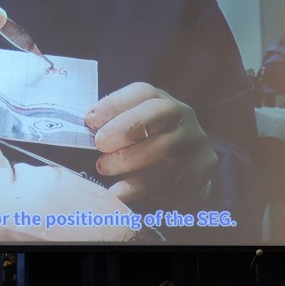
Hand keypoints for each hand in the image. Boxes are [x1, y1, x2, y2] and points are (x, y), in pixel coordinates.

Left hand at [86, 82, 217, 207]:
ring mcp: (194, 143)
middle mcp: (183, 117)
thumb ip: (114, 124)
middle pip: (158, 113)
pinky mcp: (199, 171)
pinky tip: (118, 192)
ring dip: (128, 159)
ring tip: (104, 167)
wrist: (188, 173)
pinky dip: (137, 187)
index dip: (114, 103)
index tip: (90, 120)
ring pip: (163, 148)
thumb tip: (85, 127)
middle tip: (99, 144)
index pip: (142, 93)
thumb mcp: (136, 129)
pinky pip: (167, 180)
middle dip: (125, 128)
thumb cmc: (150, 147)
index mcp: (162, 101)